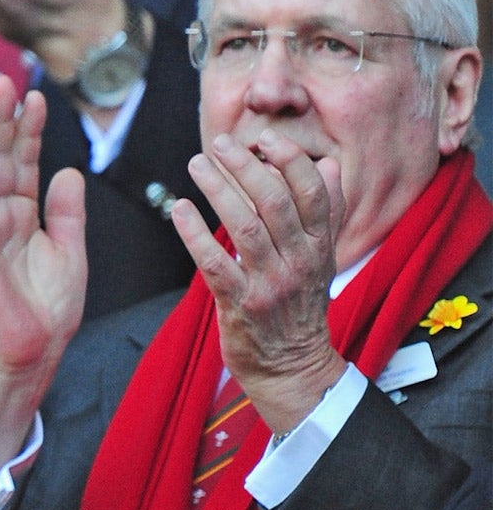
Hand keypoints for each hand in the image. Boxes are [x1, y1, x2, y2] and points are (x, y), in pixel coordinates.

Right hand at [0, 75, 86, 465]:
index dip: (29, 131)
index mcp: (22, 216)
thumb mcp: (70, 254)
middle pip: (0, 157)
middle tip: (3, 79)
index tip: (33, 96)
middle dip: (3, 119)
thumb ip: (68, 213)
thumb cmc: (48, 310)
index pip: (24, 163)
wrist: (33, 354)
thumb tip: (69, 171)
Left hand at [172, 130, 347, 436]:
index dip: (291, 161)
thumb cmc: (301, 306)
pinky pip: (216, 264)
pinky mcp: (240, 305)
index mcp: (320, 248)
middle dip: (246, 167)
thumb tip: (329, 164)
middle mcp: (299, 263)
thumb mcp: (323, 259)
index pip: (314, 195)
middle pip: (275, 203)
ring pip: (244, 227)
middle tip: (220, 142)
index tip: (265, 139)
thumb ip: (326, 213)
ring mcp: (270, 285)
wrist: (295, 371)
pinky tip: (180, 209)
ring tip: (196, 164)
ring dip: (218, 190)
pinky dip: (195, 234)